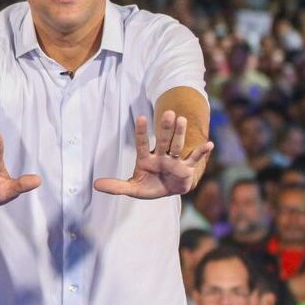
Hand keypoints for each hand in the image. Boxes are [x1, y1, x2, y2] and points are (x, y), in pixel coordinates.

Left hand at [93, 111, 213, 199]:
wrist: (167, 192)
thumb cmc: (149, 186)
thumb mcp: (131, 188)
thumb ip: (116, 186)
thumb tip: (95, 185)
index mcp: (146, 159)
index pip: (142, 143)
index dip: (142, 131)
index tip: (141, 117)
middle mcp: (161, 156)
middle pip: (163, 140)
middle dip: (166, 128)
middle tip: (168, 113)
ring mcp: (174, 161)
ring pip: (177, 146)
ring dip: (180, 134)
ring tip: (182, 119)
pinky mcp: (186, 169)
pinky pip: (194, 160)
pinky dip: (201, 153)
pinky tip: (209, 144)